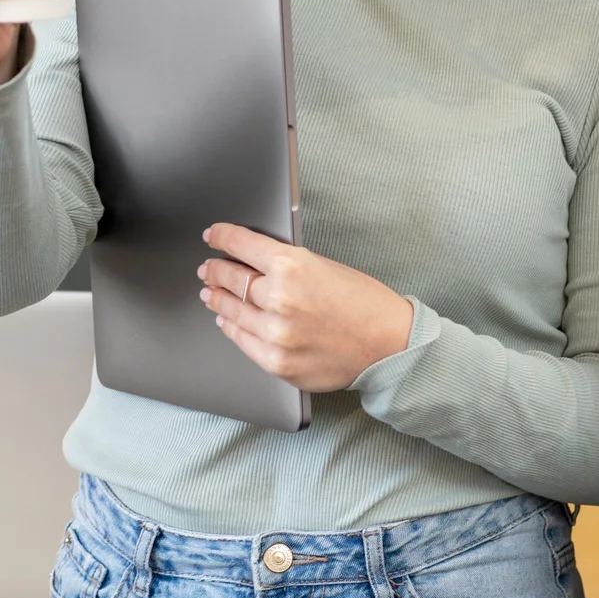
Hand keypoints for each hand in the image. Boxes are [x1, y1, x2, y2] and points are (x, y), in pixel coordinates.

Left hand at [199, 223, 414, 391]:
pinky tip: (227, 319)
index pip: (241, 245)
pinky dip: (231, 327)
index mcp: (292, 266)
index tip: (213, 236)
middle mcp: (279, 299)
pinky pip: (242, 340)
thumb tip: (253, 262)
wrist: (389, 346)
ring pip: (230, 311)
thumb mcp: (325, 267)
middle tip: (209, 268)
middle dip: (216, 270)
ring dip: (218, 299)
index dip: (221, 237)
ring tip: (211, 292)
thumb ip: (287, 265)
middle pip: (230, 278)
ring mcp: (276, 334)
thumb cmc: (365, 303)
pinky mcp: (277, 362)